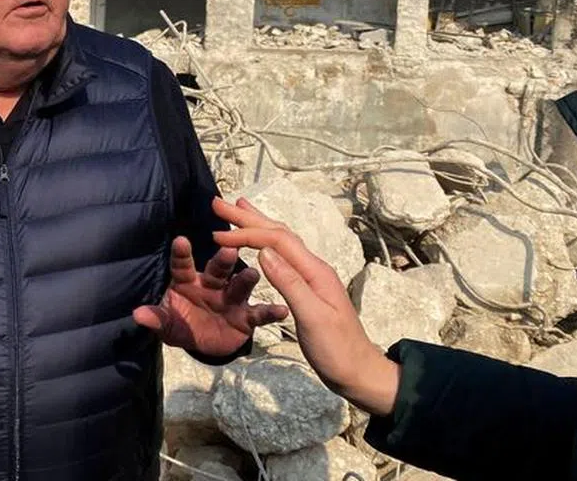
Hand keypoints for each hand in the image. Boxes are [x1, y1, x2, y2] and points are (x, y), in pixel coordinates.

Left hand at [133, 230, 288, 356]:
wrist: (202, 344)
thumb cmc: (181, 324)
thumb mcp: (166, 325)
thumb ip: (156, 318)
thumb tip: (139, 315)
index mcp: (187, 281)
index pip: (182, 264)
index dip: (181, 253)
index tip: (180, 240)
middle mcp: (211, 285)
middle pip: (217, 269)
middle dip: (223, 260)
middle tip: (230, 249)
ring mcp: (230, 298)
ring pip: (239, 286)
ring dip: (246, 280)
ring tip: (254, 274)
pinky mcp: (246, 317)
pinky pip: (259, 314)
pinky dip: (270, 312)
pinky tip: (281, 310)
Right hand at [211, 196, 400, 416]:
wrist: (360, 373)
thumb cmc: (337, 350)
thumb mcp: (313, 318)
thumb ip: (290, 283)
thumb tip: (264, 251)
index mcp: (315, 271)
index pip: (277, 241)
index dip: (246, 233)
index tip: (217, 233)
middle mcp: (313, 268)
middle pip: (278, 233)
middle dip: (248, 217)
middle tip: (219, 203)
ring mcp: (311, 277)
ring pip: (281, 241)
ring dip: (257, 224)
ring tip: (238, 208)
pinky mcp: (306, 288)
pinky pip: (282, 256)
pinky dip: (264, 243)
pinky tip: (258, 243)